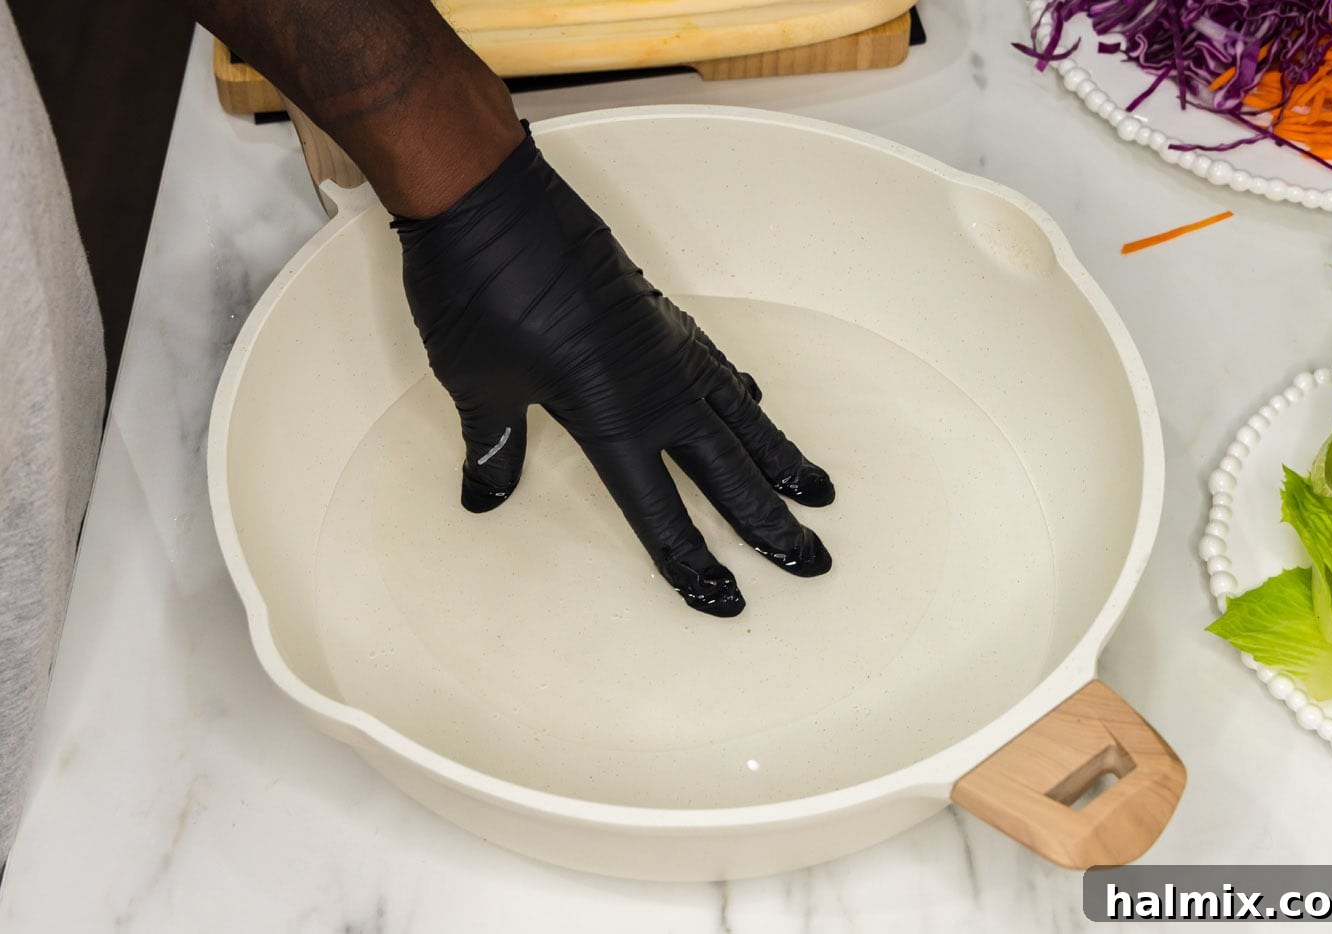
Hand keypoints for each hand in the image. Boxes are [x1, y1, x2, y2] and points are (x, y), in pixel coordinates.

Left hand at [393, 127, 834, 615]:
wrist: (487, 197)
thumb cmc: (477, 291)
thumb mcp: (477, 381)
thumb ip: (495, 443)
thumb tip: (485, 495)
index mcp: (612, 417)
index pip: (659, 509)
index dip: (690, 560)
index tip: (723, 597)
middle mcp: (655, 386)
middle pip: (728, 469)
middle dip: (770, 522)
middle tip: (815, 561)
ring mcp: (665, 345)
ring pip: (741, 415)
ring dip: (780, 457)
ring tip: (818, 490)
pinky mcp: (658, 311)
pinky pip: (716, 366)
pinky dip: (742, 393)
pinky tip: (752, 399)